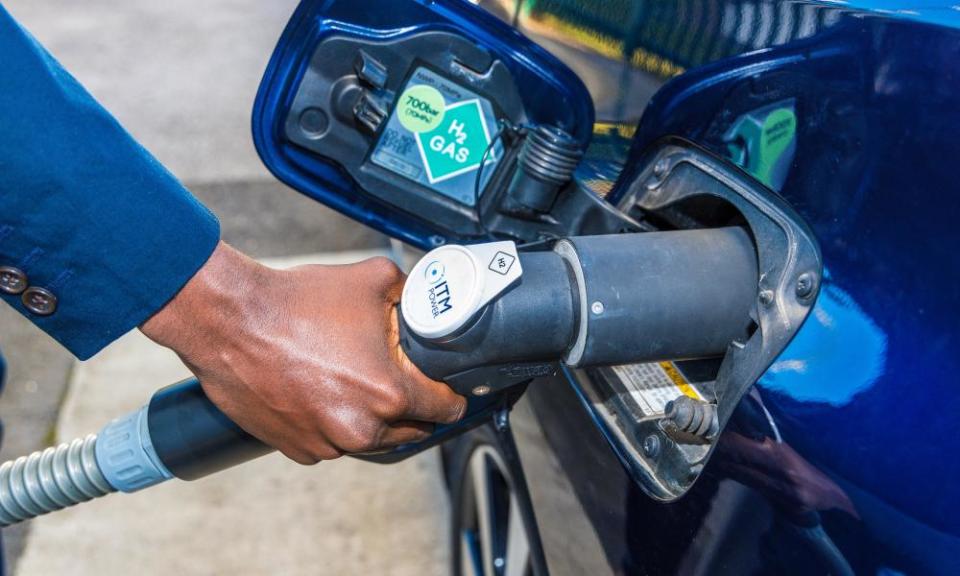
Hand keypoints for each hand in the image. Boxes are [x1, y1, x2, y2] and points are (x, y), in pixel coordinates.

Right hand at [141, 242, 465, 463]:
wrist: (229, 320)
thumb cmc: (295, 302)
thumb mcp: (374, 279)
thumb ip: (413, 296)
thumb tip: (429, 304)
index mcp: (389, 394)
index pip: (447, 408)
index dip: (450, 390)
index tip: (443, 380)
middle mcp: (360, 429)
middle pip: (412, 428)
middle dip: (409, 403)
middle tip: (392, 371)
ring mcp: (327, 444)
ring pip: (371, 438)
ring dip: (369, 415)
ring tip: (348, 374)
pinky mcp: (298, 449)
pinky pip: (332, 442)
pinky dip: (333, 422)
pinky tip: (320, 388)